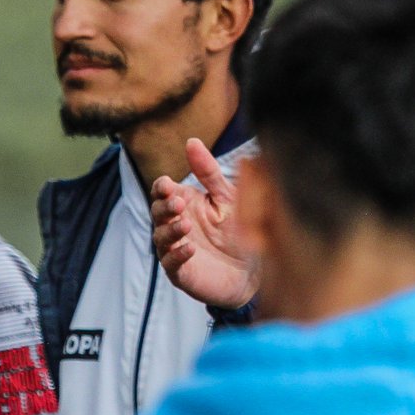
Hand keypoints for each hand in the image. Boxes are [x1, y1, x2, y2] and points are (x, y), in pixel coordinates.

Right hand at [151, 138, 259, 309]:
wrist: (257, 267)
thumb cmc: (240, 228)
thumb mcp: (227, 196)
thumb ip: (208, 171)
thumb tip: (191, 141)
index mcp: (186, 203)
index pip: (162, 191)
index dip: (161, 188)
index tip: (167, 184)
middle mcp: (177, 225)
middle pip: (157, 212)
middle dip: (164, 207)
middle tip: (178, 203)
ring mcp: (177, 249)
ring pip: (161, 238)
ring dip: (170, 230)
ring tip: (185, 224)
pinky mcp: (183, 273)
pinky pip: (172, 264)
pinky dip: (178, 256)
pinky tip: (190, 249)